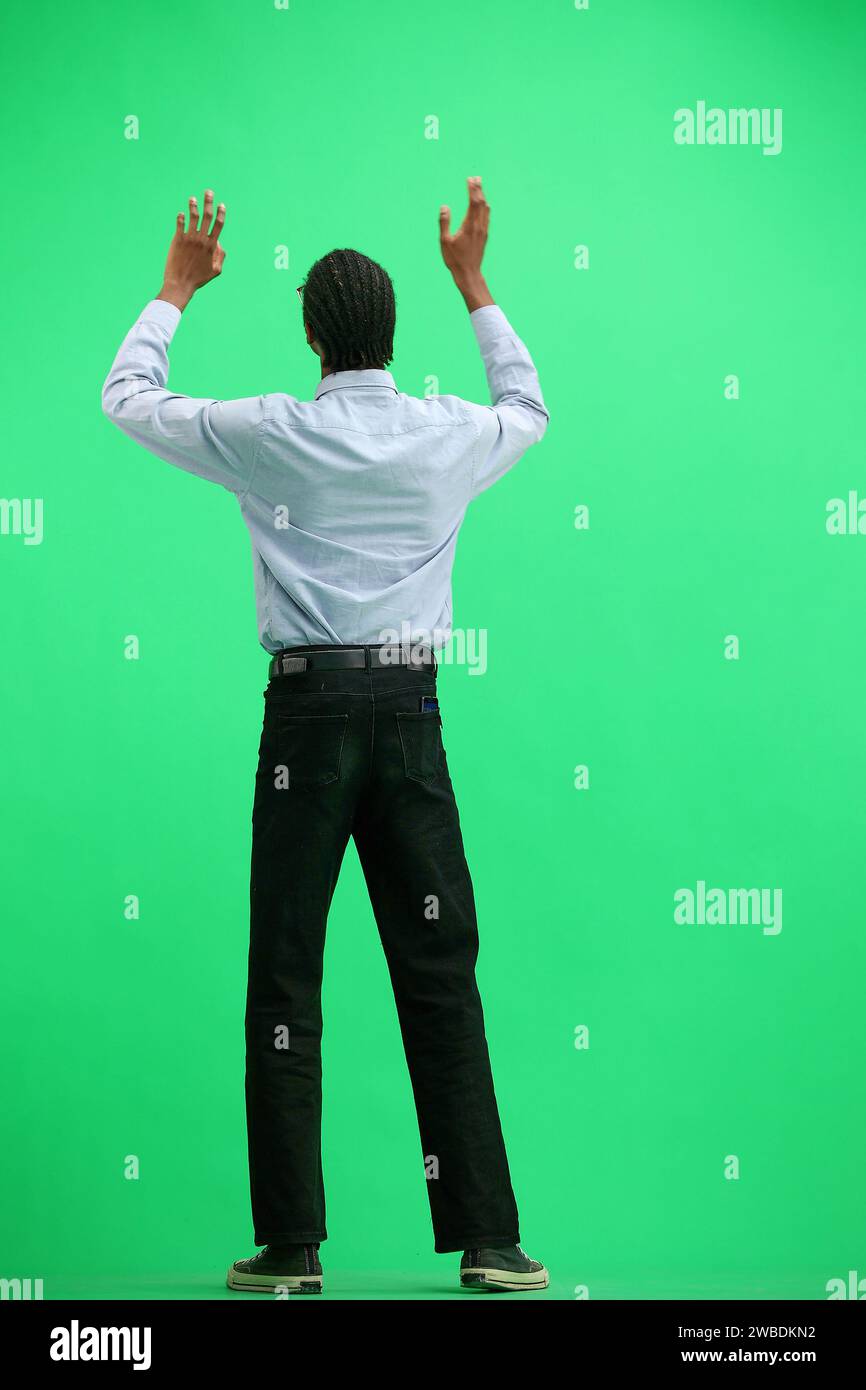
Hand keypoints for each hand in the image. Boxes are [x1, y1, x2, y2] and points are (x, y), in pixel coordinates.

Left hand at [158, 190, 226, 310]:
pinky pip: (180, 224)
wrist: (180, 284)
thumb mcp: (216, 271)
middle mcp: (201, 240)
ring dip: (193, 206)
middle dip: (208, 202)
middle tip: (208, 192)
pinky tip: (181, 213)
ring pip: (193, 217)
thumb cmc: (198, 279)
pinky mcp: (178, 240)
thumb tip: (219, 243)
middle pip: (207, 216)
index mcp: (212, 246)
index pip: (218, 225)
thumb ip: (220, 256)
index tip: (221, 204)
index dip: (221, 213)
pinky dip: (181, 217)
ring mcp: (189, 239)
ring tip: (192, 198)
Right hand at [439, 176, 493, 311]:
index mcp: (469, 226)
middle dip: (478, 189)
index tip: (470, 179)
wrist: (469, 274)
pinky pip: (487, 217)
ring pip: (485, 209)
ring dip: (482, 197)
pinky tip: (484, 205)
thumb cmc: (455, 260)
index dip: (472, 189)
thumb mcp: (445, 242)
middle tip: (476, 177)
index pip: (473, 202)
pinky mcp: (484, 236)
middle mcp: (479, 226)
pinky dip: (485, 207)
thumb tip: (444, 207)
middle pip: (481, 203)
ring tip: (479, 187)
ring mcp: (483, 231)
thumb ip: (444, 223)